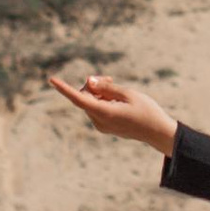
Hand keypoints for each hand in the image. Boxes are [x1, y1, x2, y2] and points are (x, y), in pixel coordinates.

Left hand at [49, 70, 179, 153]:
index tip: (52, 80)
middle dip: (93, 85)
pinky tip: (117, 99)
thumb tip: (88, 82)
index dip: (64, 88)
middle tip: (110, 77)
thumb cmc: (146, 111)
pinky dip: (102, 100)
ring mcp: (101, 126)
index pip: (79, 99)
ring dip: (99, 92)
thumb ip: (107, 87)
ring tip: (117, 88)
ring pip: (90, 102)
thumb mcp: (128, 93)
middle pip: (85, 97)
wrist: (158, 132)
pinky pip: (96, 109)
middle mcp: (99, 122)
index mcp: (104, 113)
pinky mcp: (105, 127)